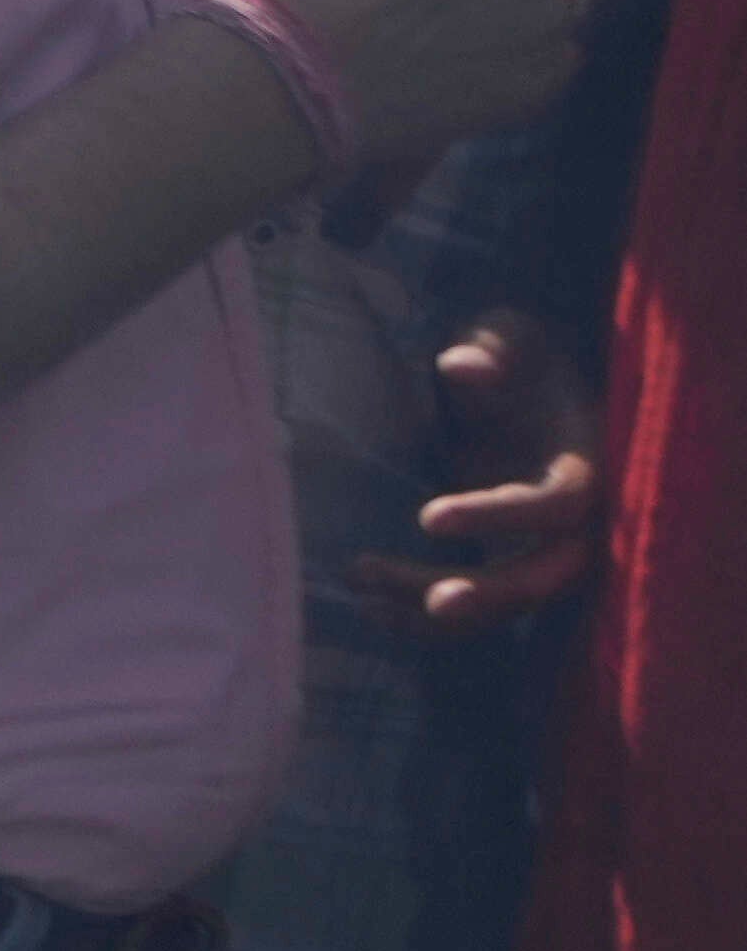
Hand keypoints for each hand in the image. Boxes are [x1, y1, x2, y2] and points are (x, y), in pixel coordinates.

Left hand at [374, 309, 613, 635]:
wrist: (520, 385)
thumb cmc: (516, 356)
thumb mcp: (508, 333)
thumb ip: (493, 347)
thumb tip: (462, 366)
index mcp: (587, 461)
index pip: (561, 503)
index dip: (502, 516)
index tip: (428, 518)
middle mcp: (579, 519)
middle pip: (548, 574)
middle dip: (491, 594)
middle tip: (432, 601)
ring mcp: (545, 548)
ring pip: (504, 601)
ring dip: (437, 607)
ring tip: (363, 587)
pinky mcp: (509, 565)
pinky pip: (478, 608)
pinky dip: (426, 618)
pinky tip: (369, 607)